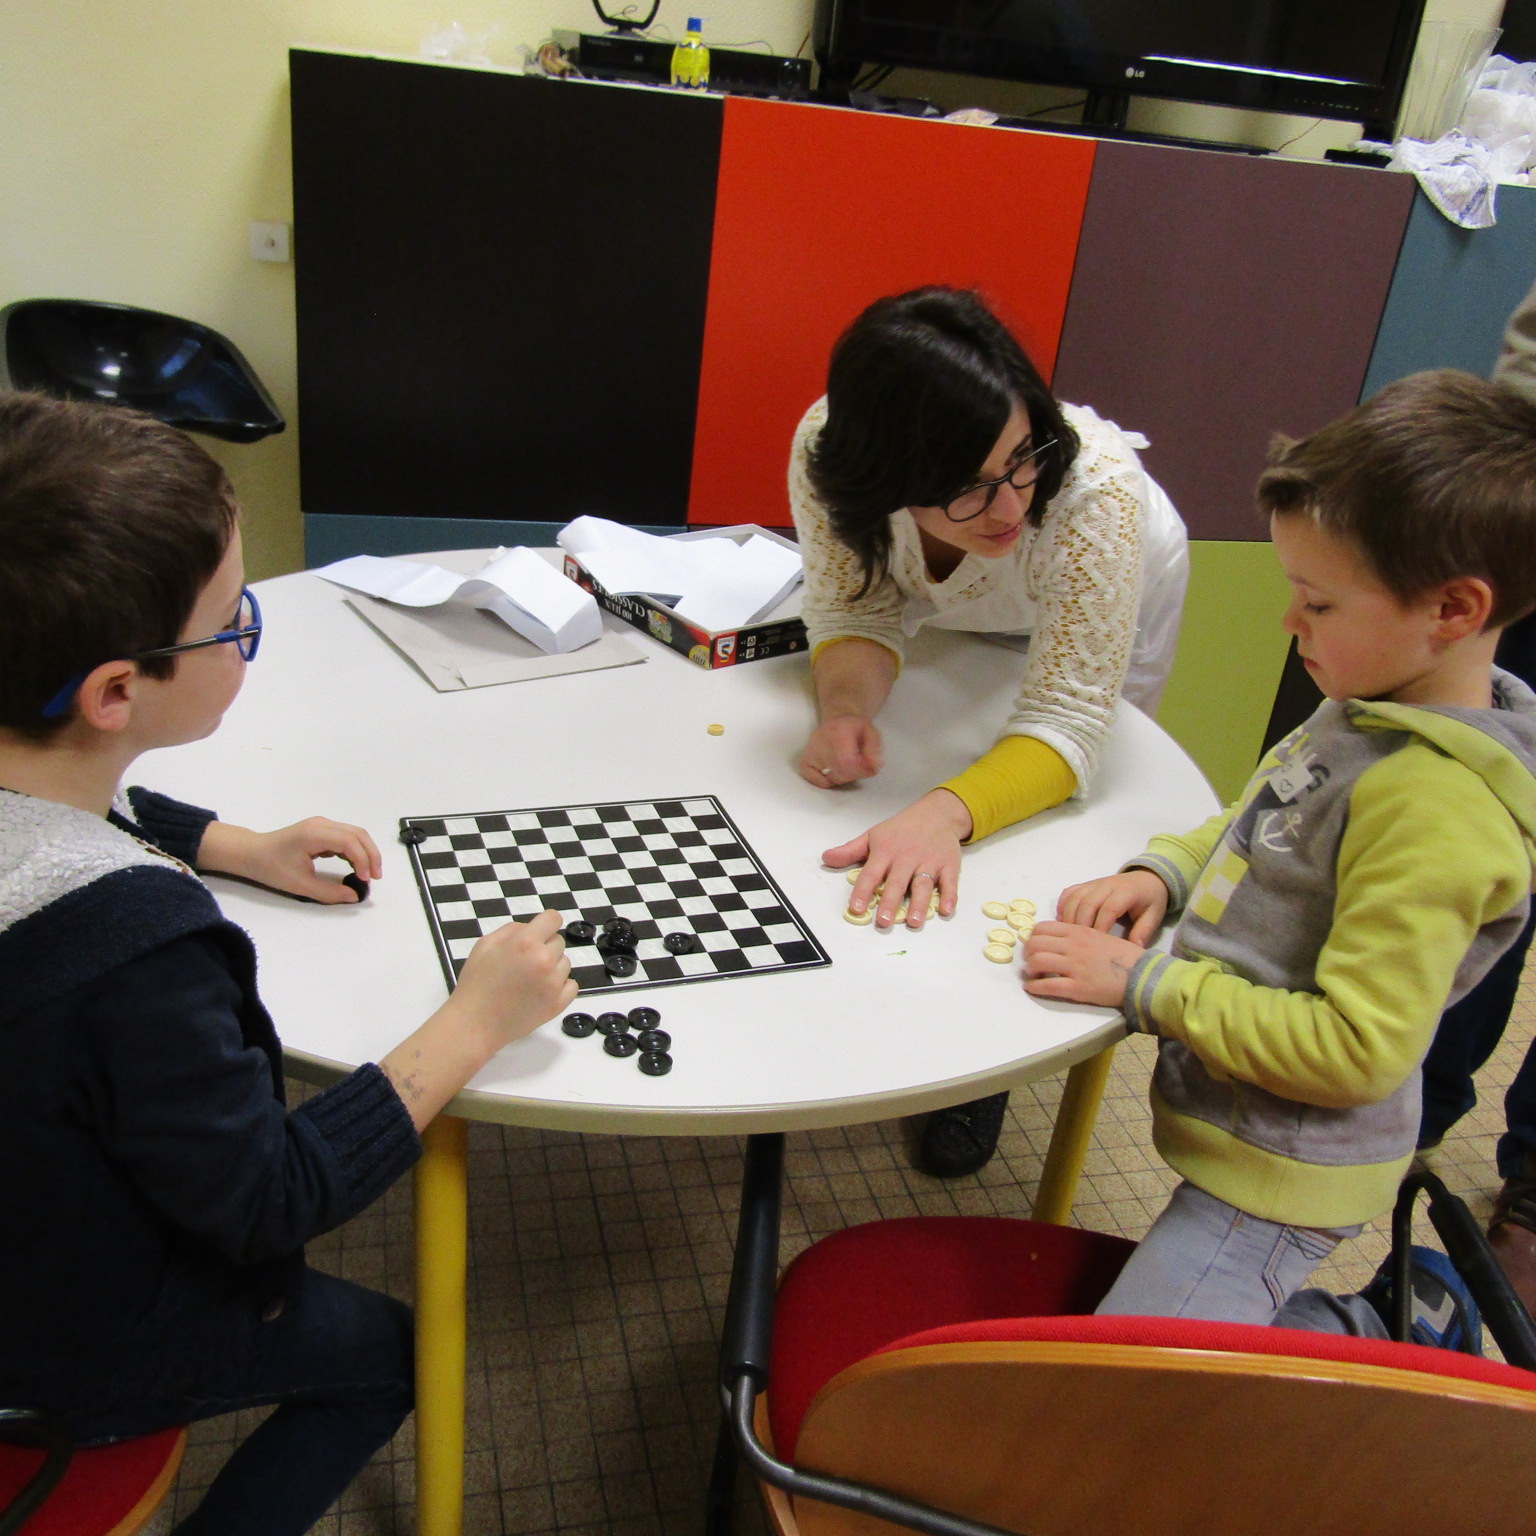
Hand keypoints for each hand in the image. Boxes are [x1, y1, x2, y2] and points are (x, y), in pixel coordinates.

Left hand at [198, 818, 382, 903]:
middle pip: (358, 834)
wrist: (250, 853)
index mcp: (314, 834)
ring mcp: (322, 825)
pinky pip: (346, 837)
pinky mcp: (321, 830)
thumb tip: (354, 896)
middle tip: (376, 877)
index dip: (362, 860)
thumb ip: (329, 893)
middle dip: (371, 855)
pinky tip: (356, 866)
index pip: (349, 842)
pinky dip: (355, 851)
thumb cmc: (271, 868)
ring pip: (355, 834)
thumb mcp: (300, 885)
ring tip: (370, 873)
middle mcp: (322, 824)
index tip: (365, 880)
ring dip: (366, 852)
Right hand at [449, 909, 577, 1049]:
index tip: (539, 932)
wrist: (475, 1023)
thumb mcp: (485, 945)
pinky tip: (541, 990)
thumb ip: (512, 929)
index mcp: (526, 942)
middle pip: (558, 941)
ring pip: (565, 963)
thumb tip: (531, 927)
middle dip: (544, 947)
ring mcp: (554, 983)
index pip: (553, 918)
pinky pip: (571, 985)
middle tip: (524, 962)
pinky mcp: (558, 1004)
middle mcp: (544, 960)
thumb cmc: (476, 983)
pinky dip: (560, 986)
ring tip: (529, 979)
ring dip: (552, 966)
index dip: (545, 924)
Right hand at [798, 714, 882, 787]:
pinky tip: (834, 770)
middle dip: (854, 775)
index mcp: (837, 731)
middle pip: (839, 772)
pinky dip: (827, 781)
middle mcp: (819, 740)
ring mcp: (809, 752)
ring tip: (848, 765)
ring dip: (844, 778)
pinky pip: (815, 780)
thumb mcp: (871, 732)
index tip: (869, 768)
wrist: (838, 719)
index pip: (846, 761)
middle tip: (861, 767)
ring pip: (830, 778)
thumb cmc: (855, 728)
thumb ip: (874, 749)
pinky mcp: (804, 761)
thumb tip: (874, 766)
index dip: (860, 770)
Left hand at [823, 788, 971, 928]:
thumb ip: (850, 850)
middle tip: (883, 921)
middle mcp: (907, 857)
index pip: (871, 874)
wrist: (936, 814)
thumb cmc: (902, 829)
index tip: (855, 908)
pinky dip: (949, 896)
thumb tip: (827, 858)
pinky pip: (950, 882)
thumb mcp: (873, 835)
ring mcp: (928, 861)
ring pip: (923, 884)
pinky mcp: (948, 865)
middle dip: (890, 902)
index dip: (862, 891)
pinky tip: (946, 910)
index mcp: (886, 851)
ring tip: (914, 922)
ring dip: (919, 904)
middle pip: (897, 882)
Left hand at [1023, 921, 1144, 1006]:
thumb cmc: (1124, 956)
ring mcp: (1075, 966)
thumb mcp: (1100, 935)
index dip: (1033, 937)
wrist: (1143, 974)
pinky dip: (1034, 987)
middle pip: (1035, 943)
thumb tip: (1059, 941)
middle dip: (1027, 953)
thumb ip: (1079, 935)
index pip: (1042, 928)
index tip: (1034, 946)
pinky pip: (1047, 986)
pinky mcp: (1078, 987)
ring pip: (1037, 962)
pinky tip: (1032, 988)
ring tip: (1033, 975)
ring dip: (1029, 969)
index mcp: (1079, 931)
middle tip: (1030, 961)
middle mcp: (1073, 945)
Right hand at [1055, 870, 1169, 945]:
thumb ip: (1143, 932)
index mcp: (1126, 892)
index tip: (1098, 946)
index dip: (1101, 927)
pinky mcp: (1086, 884)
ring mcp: (1094, 883)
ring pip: (1074, 898)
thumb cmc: (1150, 900)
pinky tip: (1062, 922)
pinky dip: (1062, 907)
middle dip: (1082, 926)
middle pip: (1087, 904)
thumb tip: (1132, 949)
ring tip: (1069, 937)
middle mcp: (1107, 885)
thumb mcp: (1153, 916)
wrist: (1147, 878)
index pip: (1108, 909)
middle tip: (1080, 946)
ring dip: (1069, 918)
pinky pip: (1069, 893)